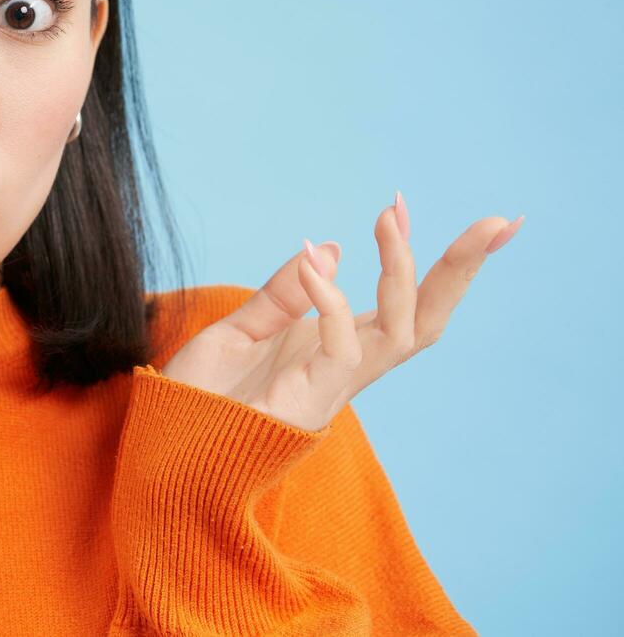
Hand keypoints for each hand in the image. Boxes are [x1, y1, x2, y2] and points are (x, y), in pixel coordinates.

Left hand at [159, 193, 523, 431]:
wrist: (162, 452)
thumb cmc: (198, 399)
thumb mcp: (238, 329)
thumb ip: (281, 294)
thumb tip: (330, 245)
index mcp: (335, 349)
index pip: (402, 305)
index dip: (428, 264)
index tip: (422, 208)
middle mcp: (346, 368)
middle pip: (428, 319)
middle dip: (464, 271)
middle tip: (499, 220)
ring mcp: (333, 387)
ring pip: (402, 331)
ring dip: (404, 271)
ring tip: (390, 216)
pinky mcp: (311, 402)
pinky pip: (342, 348)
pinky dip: (333, 301)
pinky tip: (315, 262)